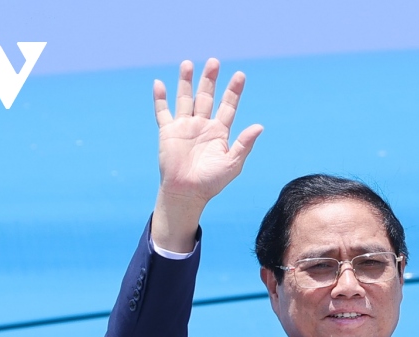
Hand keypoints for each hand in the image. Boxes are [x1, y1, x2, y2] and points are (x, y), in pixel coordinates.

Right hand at [151, 58, 263, 251]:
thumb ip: (244, 144)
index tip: (240, 75)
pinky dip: (160, 99)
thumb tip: (259, 126)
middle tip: (214, 62)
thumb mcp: (232, 163)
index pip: (228, 106)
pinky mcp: (168, 132)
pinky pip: (163, 112)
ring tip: (188, 63)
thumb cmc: (211, 182)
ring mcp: (185, 127)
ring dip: (186, 82)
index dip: (234, 91)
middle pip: (206, 96)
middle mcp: (202, 126)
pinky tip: (159, 84)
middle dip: (210, 80)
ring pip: (185, 98)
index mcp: (219, 132)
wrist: (187, 193)